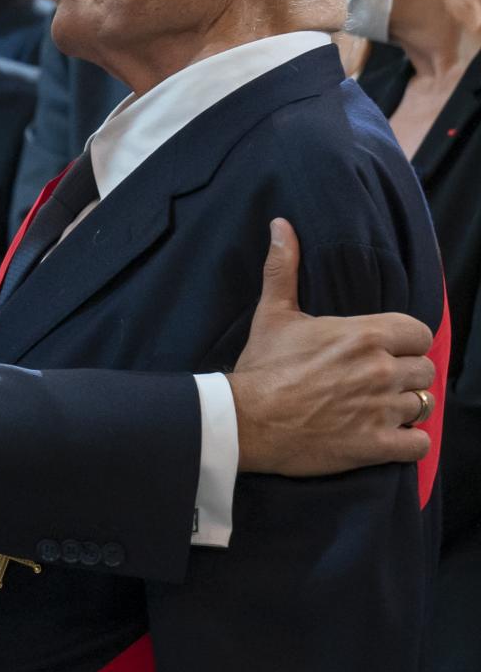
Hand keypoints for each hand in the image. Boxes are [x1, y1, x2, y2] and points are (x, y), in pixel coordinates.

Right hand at [231, 219, 434, 474]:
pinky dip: (409, 442)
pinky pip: (419, 444)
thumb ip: (284, 268)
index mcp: (365, 335)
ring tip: (382, 410)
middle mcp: (381, 370)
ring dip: (406, 408)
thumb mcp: (273, 313)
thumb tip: (281, 225)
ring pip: (423, 405)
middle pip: (425, 370)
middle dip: (407, 376)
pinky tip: (390, 438)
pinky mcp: (375, 446)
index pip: (420, 333)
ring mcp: (381, 410)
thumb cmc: (261, 368)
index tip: (388, 351)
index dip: (407, 343)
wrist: (245, 421)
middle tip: (381, 382)